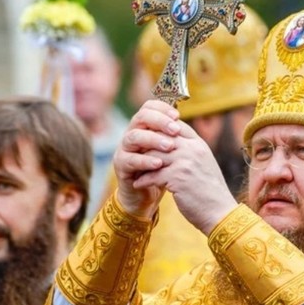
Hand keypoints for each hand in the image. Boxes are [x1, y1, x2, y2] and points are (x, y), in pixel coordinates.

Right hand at [112, 100, 181, 218]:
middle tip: (175, 129)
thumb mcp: (171, 152)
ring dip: (152, 139)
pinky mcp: (120, 166)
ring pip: (133, 136)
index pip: (149, 107)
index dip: (162, 109)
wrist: (147, 196)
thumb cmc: (162, 171)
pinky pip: (129, 159)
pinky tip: (159, 164)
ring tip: (169, 146)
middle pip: (140, 117)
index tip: (177, 116)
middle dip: (159, 121)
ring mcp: (124, 149)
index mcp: (144, 127)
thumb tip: (183, 121)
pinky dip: (145, 160)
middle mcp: (132, 134)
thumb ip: (175, 137)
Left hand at [132, 117, 238, 234]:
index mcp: (199, 144)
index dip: (159, 131)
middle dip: (145, 145)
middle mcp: (193, 149)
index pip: (175, 126)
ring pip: (153, 154)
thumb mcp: (204, 165)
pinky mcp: (178, 177)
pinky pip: (152, 174)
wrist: (220, 212)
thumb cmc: (210, 192)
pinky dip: (143, 179)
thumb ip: (190, 152)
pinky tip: (138, 183)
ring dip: (141, 163)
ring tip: (133, 169)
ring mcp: (185, 162)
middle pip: (161, 137)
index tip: (146, 139)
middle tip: (133, 153)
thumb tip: (171, 145)